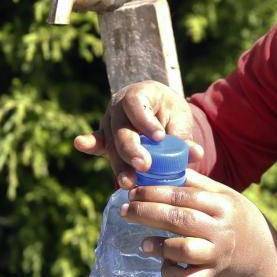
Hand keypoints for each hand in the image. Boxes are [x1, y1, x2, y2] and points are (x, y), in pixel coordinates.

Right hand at [73, 80, 205, 189]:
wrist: (158, 110)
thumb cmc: (170, 113)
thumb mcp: (180, 120)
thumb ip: (184, 138)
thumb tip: (195, 154)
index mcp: (140, 94)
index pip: (138, 105)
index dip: (146, 121)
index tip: (159, 137)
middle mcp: (119, 107)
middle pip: (122, 129)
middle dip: (132, 149)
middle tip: (143, 165)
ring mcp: (109, 123)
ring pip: (112, 145)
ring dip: (120, 165)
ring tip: (128, 182)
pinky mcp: (106, 139)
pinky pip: (99, 143)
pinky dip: (91, 145)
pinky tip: (81, 144)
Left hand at [124, 169, 276, 276]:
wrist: (257, 250)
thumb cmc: (230, 216)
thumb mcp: (222, 194)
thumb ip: (194, 183)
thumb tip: (160, 168)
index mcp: (222, 205)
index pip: (185, 196)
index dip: (155, 193)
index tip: (133, 191)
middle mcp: (220, 230)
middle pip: (180, 220)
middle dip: (147, 213)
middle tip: (126, 210)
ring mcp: (216, 254)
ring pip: (184, 250)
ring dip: (160, 246)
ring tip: (144, 243)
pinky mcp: (211, 275)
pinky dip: (170, 274)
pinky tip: (162, 264)